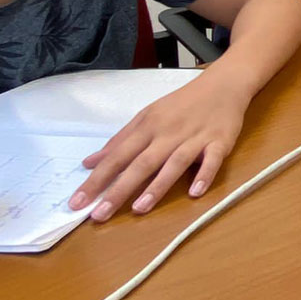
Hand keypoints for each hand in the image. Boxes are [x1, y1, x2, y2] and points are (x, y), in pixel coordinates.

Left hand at [71, 72, 252, 220]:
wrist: (223, 84)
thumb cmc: (182, 103)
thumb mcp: (147, 116)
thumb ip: (120, 141)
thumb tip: (89, 163)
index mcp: (148, 127)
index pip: (117, 156)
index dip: (97, 179)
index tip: (77, 203)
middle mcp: (168, 133)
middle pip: (141, 163)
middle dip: (119, 190)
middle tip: (99, 215)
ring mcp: (195, 138)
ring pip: (174, 163)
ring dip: (158, 186)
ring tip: (139, 209)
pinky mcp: (220, 141)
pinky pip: (212, 160)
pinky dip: (204, 175)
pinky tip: (194, 192)